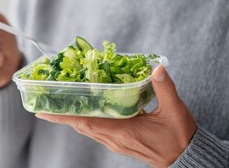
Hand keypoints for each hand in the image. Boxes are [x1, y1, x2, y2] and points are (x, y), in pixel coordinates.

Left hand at [36, 65, 196, 166]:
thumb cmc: (179, 137)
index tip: (42, 111)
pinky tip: (87, 110)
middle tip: (47, 101)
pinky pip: (97, 131)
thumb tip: (157, 68)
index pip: (87, 123)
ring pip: (88, 129)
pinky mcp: (120, 142)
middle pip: (82, 126)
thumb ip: (165, 89)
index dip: (63, 117)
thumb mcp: (175, 111)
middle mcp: (115, 139)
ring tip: (61, 104)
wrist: (186, 159)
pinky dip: (87, 120)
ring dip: (73, 117)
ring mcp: (116, 143)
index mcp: (124, 132)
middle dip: (63, 115)